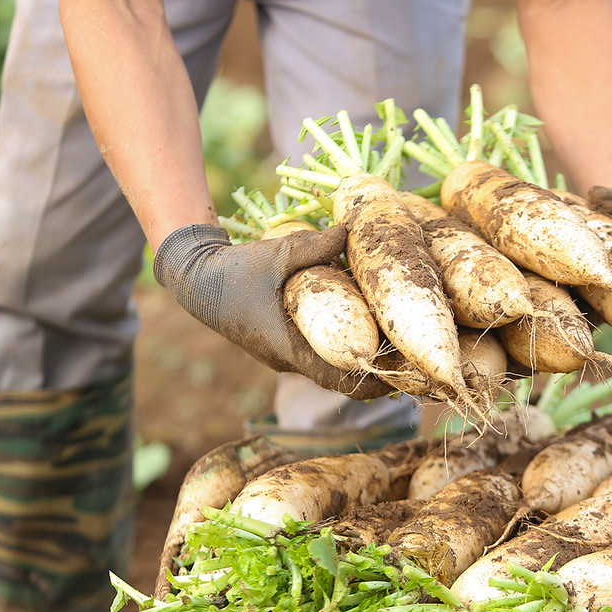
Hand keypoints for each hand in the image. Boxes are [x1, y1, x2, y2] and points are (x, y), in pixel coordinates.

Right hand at [152, 224, 391, 400]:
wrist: (197, 280)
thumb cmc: (234, 271)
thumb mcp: (275, 255)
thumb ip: (313, 246)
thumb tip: (351, 229)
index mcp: (287, 349)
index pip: (339, 380)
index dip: (375, 382)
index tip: (406, 375)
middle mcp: (290, 360)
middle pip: (344, 376)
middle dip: (379, 371)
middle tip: (414, 355)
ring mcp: (287, 354)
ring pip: (334, 365)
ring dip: (365, 359)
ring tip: (401, 342)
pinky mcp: (286, 342)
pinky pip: (322, 352)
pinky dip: (347, 344)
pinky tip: (370, 325)